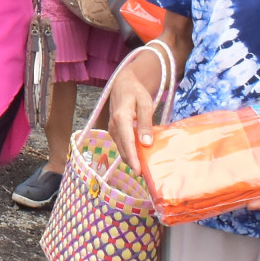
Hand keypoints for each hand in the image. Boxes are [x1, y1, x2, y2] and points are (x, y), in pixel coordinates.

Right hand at [102, 55, 166, 170]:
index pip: (127, 143)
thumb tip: (146, 142)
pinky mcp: (115, 131)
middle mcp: (114, 126)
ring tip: (144, 170)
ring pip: (121, 149)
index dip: (133, 158)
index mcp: (121, 118)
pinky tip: (139, 158)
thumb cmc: (136, 92)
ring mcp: (113, 129)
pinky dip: (129, 153)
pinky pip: (122, 145)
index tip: (138, 171)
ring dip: (131, 159)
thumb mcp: (145, 103)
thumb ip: (145, 122)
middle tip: (147, 175)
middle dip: (133, 163)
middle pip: (123, 149)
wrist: (123, 84)